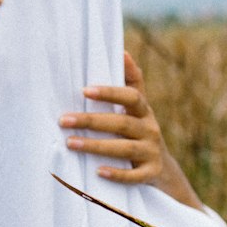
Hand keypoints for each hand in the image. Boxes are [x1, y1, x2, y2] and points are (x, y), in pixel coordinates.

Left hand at [59, 50, 202, 209]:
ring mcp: (151, 152)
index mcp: (144, 111)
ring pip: (124, 149)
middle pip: (121, 122)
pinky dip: (117, 174)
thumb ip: (132, 80)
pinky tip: (98, 172)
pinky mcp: (151, 174)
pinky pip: (134, 176)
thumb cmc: (140, 131)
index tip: (85, 91)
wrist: (163, 171)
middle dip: (91, 121)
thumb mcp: (139, 108)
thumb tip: (122, 50)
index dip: (110, 92)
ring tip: (70, 143)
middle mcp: (150, 129)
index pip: (131, 96)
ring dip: (96, 146)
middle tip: (63, 120)